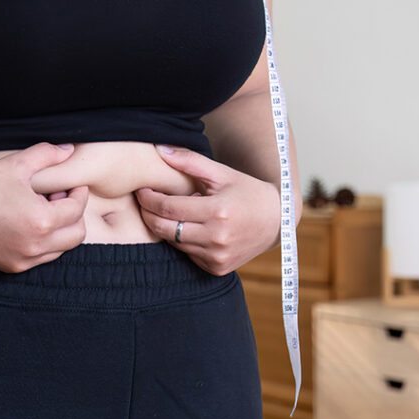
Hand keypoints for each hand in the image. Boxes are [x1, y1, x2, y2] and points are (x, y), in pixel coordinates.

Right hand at [0, 142, 88, 272]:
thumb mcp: (16, 163)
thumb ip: (48, 154)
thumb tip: (69, 150)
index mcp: (41, 221)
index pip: (77, 210)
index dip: (79, 194)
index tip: (72, 186)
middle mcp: (35, 246)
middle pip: (76, 235)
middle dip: (74, 214)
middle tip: (58, 197)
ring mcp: (22, 260)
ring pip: (60, 249)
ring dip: (60, 230)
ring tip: (41, 209)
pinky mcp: (9, 267)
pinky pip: (40, 259)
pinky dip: (44, 243)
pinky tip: (27, 224)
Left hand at [134, 145, 280, 275]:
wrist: (276, 222)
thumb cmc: (247, 192)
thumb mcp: (222, 173)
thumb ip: (190, 161)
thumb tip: (160, 150)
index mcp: (217, 212)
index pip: (167, 208)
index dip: (148, 198)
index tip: (142, 189)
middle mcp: (216, 238)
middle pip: (164, 229)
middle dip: (148, 214)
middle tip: (144, 201)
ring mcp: (217, 257)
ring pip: (174, 243)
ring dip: (166, 227)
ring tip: (171, 211)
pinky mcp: (217, 268)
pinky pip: (188, 254)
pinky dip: (184, 240)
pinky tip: (191, 227)